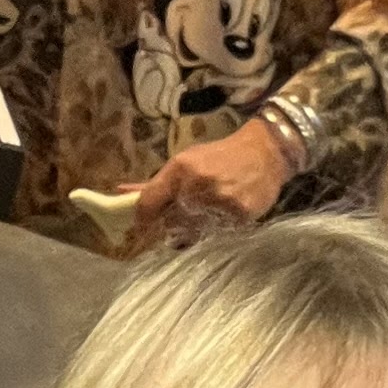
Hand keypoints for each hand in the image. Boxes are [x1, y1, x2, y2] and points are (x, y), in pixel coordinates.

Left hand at [125, 120, 291, 252]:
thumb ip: (157, 183)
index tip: (141, 227)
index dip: (141, 219)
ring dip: (194, 230)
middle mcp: (196, 185)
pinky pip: (217, 235)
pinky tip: (224, 215)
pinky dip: (216, 231)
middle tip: (184, 219)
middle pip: (170, 223)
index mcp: (180, 169)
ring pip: (193, 233)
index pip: (148, 202)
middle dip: (172, 225)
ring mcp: (218, 201)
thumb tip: (123, 192)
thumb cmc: (220, 156)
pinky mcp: (238, 216)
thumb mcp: (186, 161)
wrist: (264, 152)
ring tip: (208, 214)